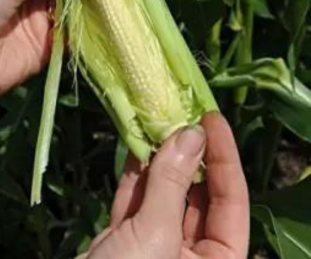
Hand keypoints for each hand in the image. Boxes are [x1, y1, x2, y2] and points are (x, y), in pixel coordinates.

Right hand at [82, 113, 248, 258]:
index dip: (224, 157)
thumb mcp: (155, 236)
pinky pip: (135, 198)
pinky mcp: (125, 237)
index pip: (232, 202)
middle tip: (178, 112)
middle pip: (196, 193)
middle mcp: (192, 254)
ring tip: (156, 118)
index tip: (211, 118)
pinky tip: (134, 141)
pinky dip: (133, 172)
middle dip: (187, 153)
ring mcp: (156, 244)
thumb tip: (191, 134)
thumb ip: (173, 184)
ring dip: (157, 157)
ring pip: (163, 192)